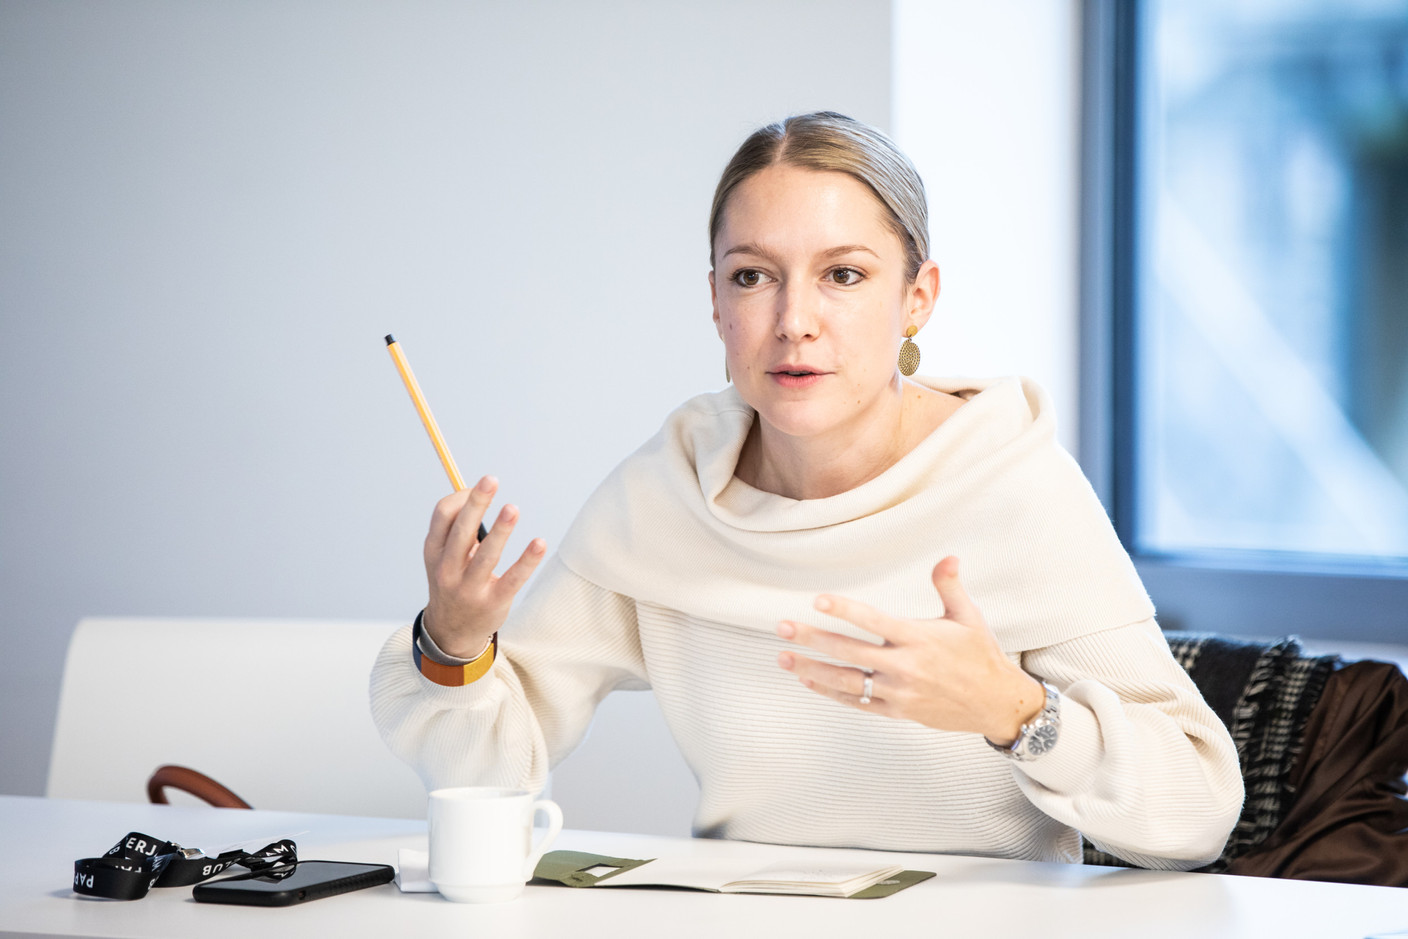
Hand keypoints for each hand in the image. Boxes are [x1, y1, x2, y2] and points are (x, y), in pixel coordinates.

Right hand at [422, 476, 545, 657]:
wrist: (451, 631)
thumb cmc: (452, 581)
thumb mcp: (443, 556)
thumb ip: (456, 527)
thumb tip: (476, 490)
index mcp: (434, 552)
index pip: (443, 517)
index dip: (462, 497)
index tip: (480, 487)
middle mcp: (448, 570)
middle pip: (461, 532)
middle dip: (476, 504)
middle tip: (491, 480)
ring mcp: (469, 589)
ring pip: (486, 556)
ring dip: (500, 530)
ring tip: (512, 508)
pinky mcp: (493, 602)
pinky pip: (513, 579)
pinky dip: (527, 560)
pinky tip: (539, 543)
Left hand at [776, 557, 1045, 745]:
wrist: (996, 704)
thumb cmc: (980, 655)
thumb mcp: (969, 617)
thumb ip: (950, 586)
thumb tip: (947, 556)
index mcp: (920, 638)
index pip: (875, 620)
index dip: (845, 610)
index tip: (818, 600)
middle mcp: (906, 666)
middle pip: (850, 651)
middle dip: (813, 639)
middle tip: (782, 627)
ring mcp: (900, 692)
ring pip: (847, 680)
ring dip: (812, 669)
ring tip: (783, 657)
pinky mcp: (898, 711)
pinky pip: (858, 702)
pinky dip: (831, 692)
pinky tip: (808, 679)